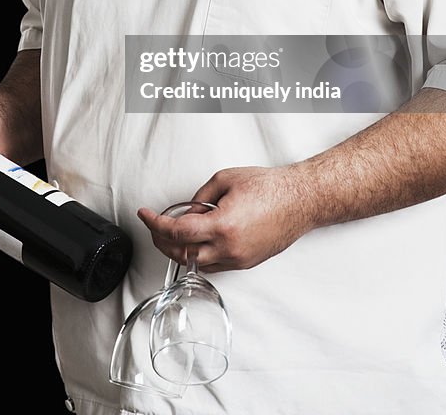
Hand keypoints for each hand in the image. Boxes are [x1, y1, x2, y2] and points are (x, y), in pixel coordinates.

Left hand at [137, 164, 312, 272]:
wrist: (300, 200)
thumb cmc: (270, 187)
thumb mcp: (226, 179)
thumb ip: (200, 196)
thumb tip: (188, 210)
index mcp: (222, 225)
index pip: (177, 232)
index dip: (155, 224)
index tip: (145, 215)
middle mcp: (229, 248)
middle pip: (182, 253)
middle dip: (162, 241)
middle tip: (155, 227)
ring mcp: (239, 259)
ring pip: (198, 264)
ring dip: (180, 251)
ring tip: (173, 235)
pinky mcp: (247, 262)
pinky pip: (216, 266)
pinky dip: (200, 257)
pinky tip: (197, 244)